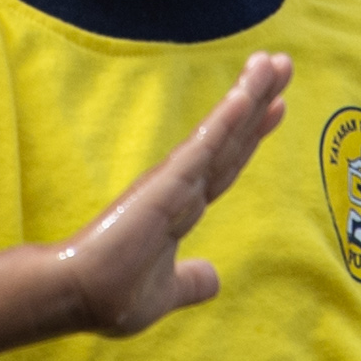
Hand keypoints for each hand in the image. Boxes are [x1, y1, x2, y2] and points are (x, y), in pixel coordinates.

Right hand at [49, 52, 291, 335]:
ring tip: (274, 62)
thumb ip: (190, 282)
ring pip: (222, 133)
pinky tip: (247, 97)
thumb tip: (214, 278)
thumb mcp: (165, 291)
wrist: (77, 298)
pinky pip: (204, 148)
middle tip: (282, 63)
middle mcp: (182, 187)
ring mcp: (175, 182)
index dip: (251, 134)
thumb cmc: (113, 294)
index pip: (226, 164)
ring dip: (249, 96)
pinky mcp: (167, 184)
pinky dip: (227, 121)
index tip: (278, 104)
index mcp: (183, 207)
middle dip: (259, 100)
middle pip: (231, 138)